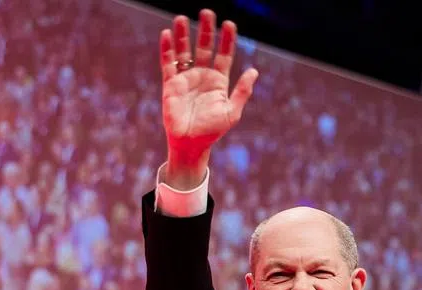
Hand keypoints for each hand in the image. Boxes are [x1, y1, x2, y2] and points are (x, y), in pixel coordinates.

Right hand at [159, 9, 257, 186]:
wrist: (190, 144)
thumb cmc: (212, 131)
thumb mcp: (232, 113)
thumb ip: (242, 92)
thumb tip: (254, 72)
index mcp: (218, 81)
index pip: (224, 55)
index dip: (226, 40)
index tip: (229, 24)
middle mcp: (202, 76)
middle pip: (204, 47)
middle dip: (206, 30)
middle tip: (207, 13)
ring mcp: (186, 78)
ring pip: (184, 51)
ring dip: (183, 35)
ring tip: (182, 18)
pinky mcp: (171, 84)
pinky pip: (168, 63)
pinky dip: (167, 49)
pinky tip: (168, 34)